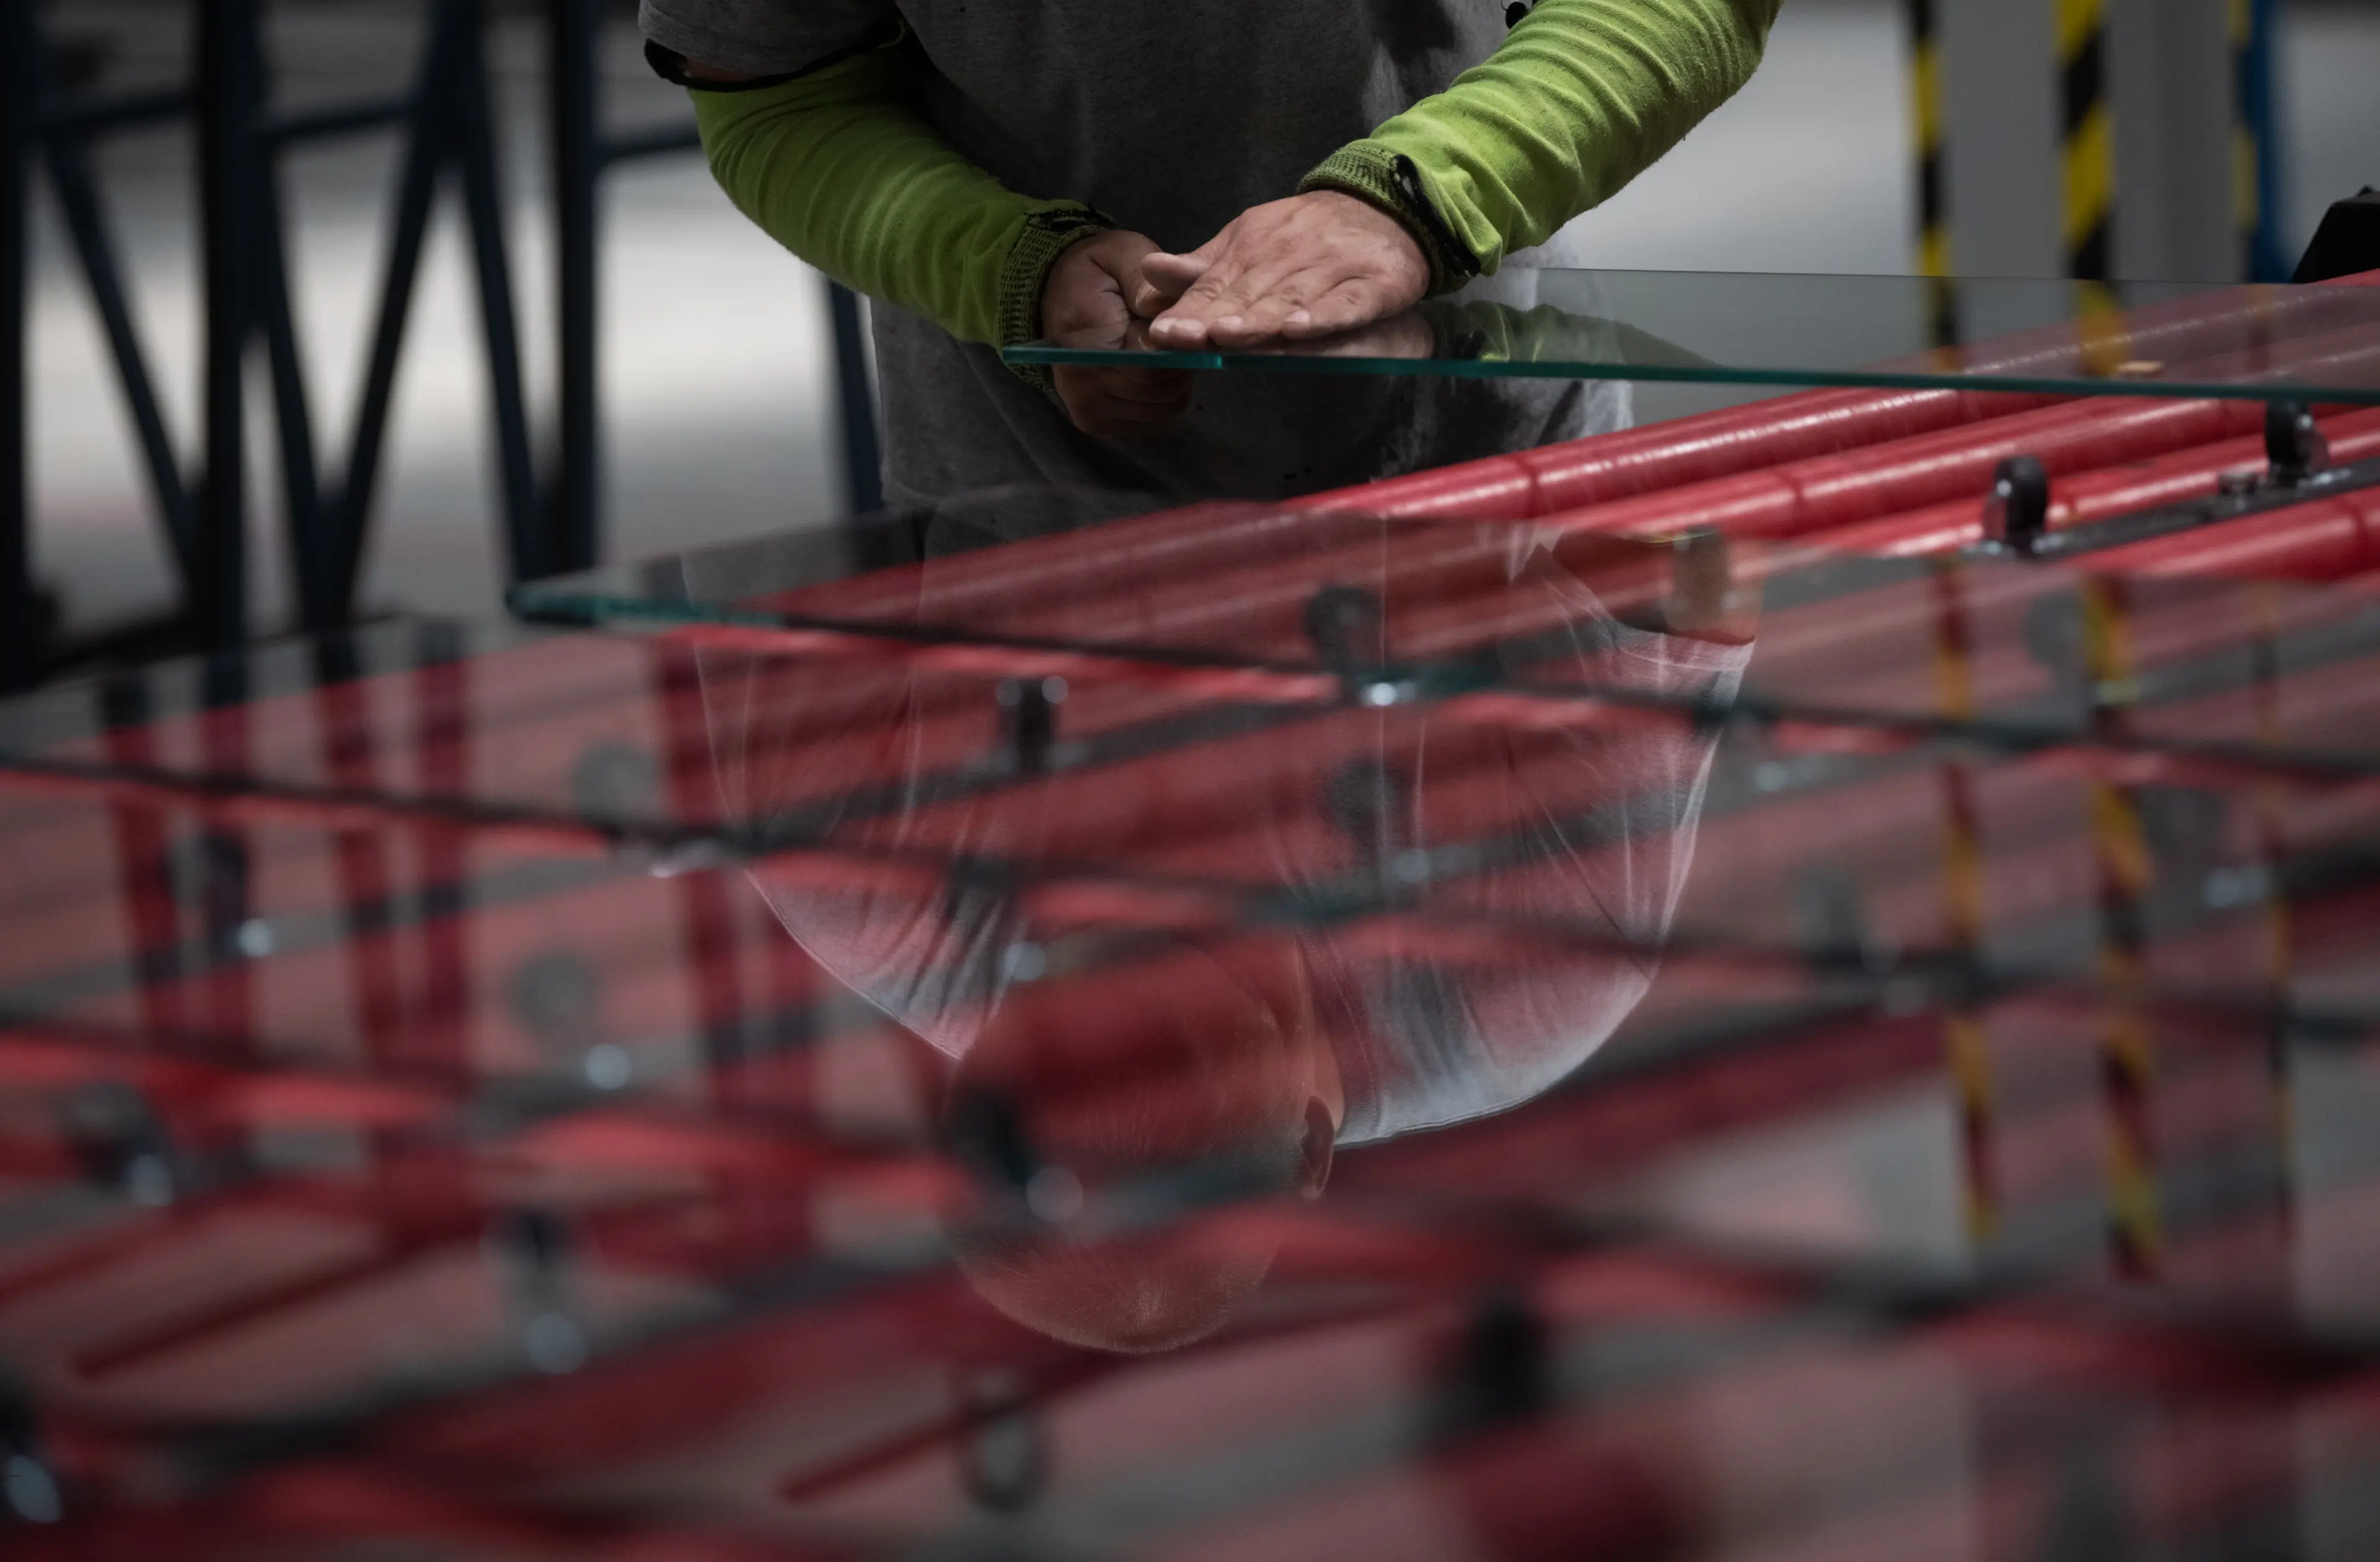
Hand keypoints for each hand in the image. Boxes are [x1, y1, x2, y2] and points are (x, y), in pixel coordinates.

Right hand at [1041, 229, 1192, 438]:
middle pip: (1160, 386)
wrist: (1052, 294)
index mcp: (1085, 330)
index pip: (1150, 360)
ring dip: (1175, 378)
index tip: (1185, 324)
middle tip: (1175, 332)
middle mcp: (1080, 378)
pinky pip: (1153, 418)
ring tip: (1161, 348)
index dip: (1179, 345)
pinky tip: (1152, 369)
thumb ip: (1144, 280)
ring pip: (1164, 405)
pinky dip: (1163, 395)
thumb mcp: (1122, 253)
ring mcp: (1086, 406)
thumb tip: (1161, 309)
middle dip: (1180, 360)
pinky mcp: (1093, 422)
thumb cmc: (1096, 271)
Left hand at [1137, 191, 1430, 349]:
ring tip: (1227, 337)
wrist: (1386, 206)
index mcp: (1252, 246)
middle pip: (1248, 295)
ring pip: (1290, 299)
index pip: (1216, 285)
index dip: (1190, 310)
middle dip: (1214, 319)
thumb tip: (1149, 271)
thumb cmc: (1306, 235)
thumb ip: (1203, 269)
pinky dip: (1324, 316)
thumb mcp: (1248, 241)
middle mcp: (1288, 256)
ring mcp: (1331, 269)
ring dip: (1259, 319)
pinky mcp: (1373, 284)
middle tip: (1183, 340)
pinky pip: (1346, 303)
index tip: (1162, 333)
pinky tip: (1300, 329)